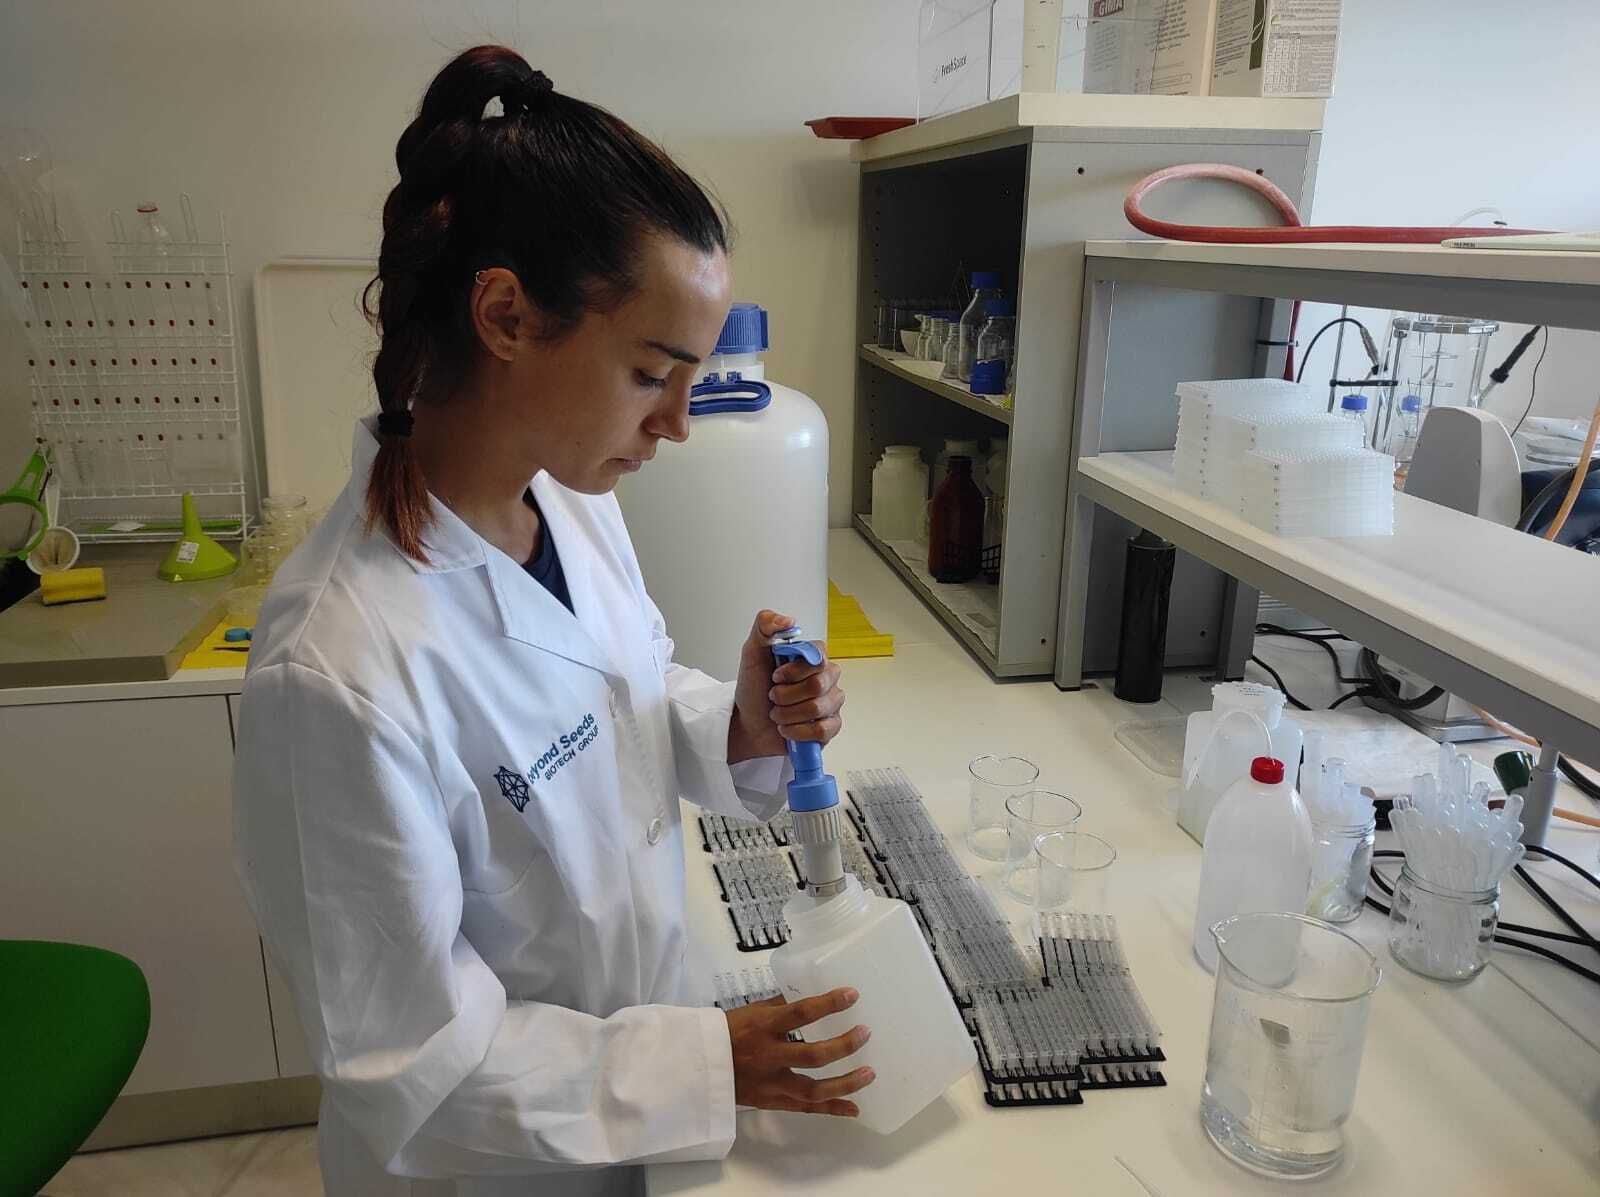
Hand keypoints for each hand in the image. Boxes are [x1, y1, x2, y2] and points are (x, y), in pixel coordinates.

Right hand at [724, 987, 874, 1116]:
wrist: (699, 1066)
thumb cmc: (728, 1031)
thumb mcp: (753, 1011)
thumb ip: (783, 1005)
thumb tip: (812, 993)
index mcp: (764, 1027)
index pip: (800, 1013)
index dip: (828, 1004)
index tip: (852, 995)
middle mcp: (770, 1056)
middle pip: (813, 1055)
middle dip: (843, 1045)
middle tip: (865, 1034)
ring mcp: (772, 1083)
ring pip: (813, 1089)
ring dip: (845, 1083)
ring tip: (870, 1074)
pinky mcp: (772, 1102)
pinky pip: (806, 1109)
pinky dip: (831, 1109)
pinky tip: (854, 1108)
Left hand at [729, 610, 844, 763]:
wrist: (748, 723)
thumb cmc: (754, 689)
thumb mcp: (751, 653)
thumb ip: (765, 626)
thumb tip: (788, 620)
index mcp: (811, 657)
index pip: (818, 655)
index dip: (794, 670)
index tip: (775, 676)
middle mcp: (826, 677)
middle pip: (818, 685)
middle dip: (786, 695)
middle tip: (773, 697)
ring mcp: (831, 702)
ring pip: (818, 708)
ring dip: (788, 714)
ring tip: (777, 714)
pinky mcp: (830, 726)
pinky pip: (823, 730)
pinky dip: (798, 732)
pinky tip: (787, 728)